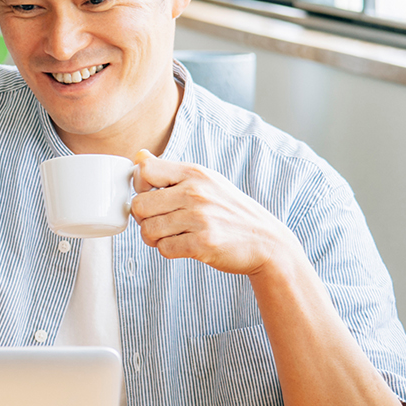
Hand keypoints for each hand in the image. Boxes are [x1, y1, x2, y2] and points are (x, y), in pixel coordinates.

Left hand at [130, 150, 300, 276]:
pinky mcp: (202, 244)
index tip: (151, 194)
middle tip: (158, 221)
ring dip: (154, 237)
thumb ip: (170, 171)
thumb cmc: (230, 211)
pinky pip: (164, 248)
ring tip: (170, 235)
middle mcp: (196, 193)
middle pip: (139, 205)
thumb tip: (138, 155)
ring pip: (147, 230)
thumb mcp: (206, 181)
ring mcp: (200, 219)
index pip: (145, 170)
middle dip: (143, 218)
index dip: (140, 185)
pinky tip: (182, 245)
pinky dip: (168, 250)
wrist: (266, 242)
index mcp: (195, 173)